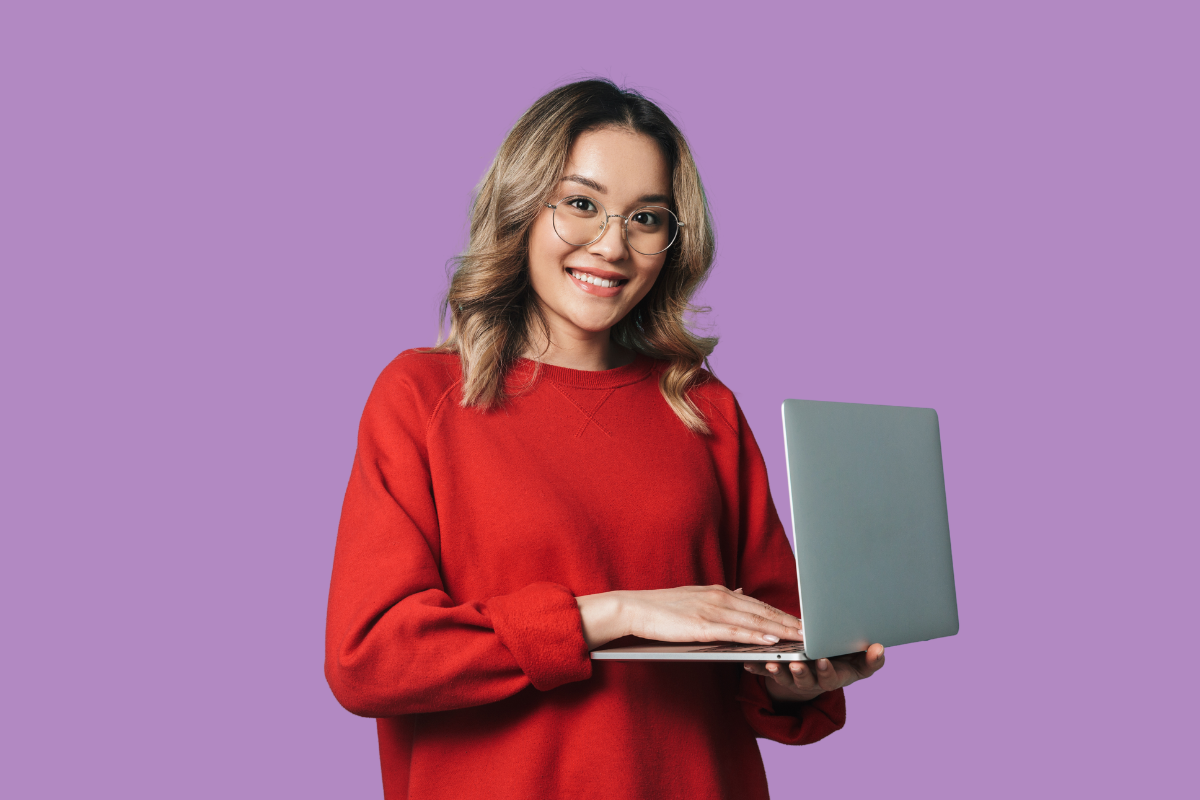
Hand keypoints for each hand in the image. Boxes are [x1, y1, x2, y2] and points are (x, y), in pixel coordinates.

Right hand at [576, 586, 802, 649]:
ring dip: (782, 631)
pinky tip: (773, 642)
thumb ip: (720, 596)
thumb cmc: (662, 608)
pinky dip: (757, 637)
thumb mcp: (695, 596)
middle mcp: (720, 598)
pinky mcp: (702, 627)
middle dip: (792, 623)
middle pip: (764, 612)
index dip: (784, 614)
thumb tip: (739, 591)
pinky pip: (736, 633)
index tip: (805, 622)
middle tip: (816, 631)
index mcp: (719, 592)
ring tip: (804, 639)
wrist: (634, 609)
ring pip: (755, 622)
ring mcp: (712, 612)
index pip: (759, 604)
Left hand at [745, 643, 885, 703]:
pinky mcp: (778, 672)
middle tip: (795, 665)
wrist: (822, 667)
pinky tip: (747, 661)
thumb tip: (879, 648)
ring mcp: (793, 679)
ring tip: (771, 663)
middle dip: (800, 673)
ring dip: (777, 671)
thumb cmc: (843, 661)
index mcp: (831, 677)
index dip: (826, 671)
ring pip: (784, 678)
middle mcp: (812, 681)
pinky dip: (757, 667)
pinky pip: (765, 671)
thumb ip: (871, 659)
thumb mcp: (859, 663)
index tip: (822, 661)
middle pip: (805, 680)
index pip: (829, 678)